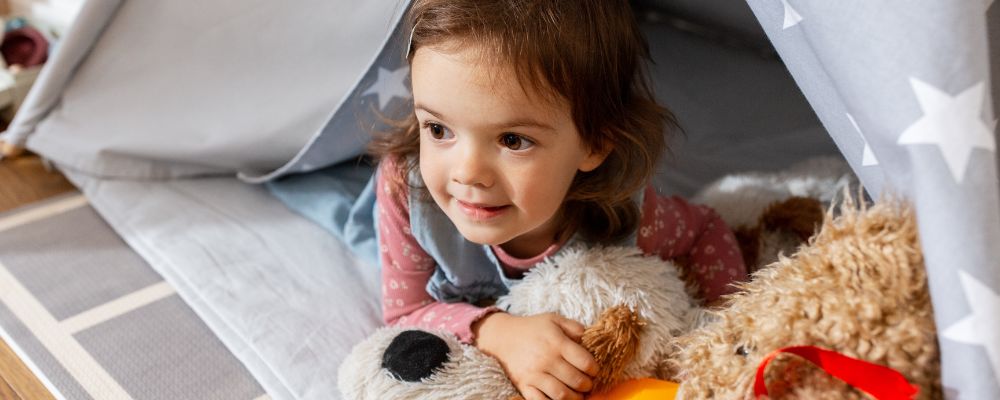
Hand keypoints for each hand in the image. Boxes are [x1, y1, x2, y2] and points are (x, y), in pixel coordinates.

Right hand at [472, 312, 597, 399]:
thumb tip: (591, 339)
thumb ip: (575, 327)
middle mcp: (546, 360)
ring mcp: (534, 374)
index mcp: (557, 343)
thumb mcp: (554, 320)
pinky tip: (560, 399)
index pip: (585, 362)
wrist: (503, 336)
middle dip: (588, 385)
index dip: (595, 369)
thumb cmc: (533, 328)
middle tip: (588, 383)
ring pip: (562, 395)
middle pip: (577, 381)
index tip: (594, 370)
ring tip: (578, 394)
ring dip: (576, 398)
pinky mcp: (524, 385)